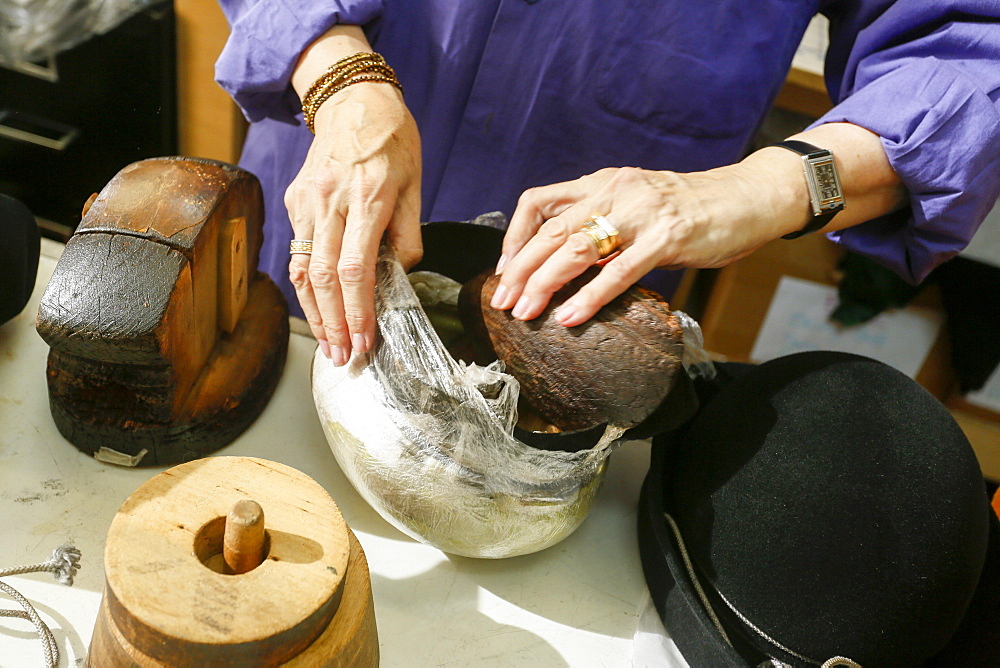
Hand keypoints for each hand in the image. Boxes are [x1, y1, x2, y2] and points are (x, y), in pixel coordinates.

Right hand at [285, 82, 421, 364]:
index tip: (364, 341)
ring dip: (314, 314)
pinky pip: (297, 252)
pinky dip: (305, 287)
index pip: (355, 269)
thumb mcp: (416, 183)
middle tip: (343, 357)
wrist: (352, 98)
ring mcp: (306, 202)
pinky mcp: (294, 201)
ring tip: (328, 345)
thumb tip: (399, 277)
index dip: (357, 311)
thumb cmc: (393, 139)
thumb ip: (408, 234)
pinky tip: (318, 310)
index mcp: (366, 198)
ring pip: (301, 270)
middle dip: (333, 324)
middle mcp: (329, 202)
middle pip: (321, 278)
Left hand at [490, 163, 791, 325]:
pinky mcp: (667, 238)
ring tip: (526, 313)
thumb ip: (603, 225)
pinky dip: (589, 297)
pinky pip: (618, 271)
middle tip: (503, 301)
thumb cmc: (692, 208)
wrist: (749, 197)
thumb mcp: (636, 205)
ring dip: (543, 284)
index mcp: (603, 182)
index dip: (514, 237)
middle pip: (550, 231)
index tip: (504, 270)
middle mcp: (615, 191)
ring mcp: (641, 213)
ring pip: (575, 249)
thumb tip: (566, 264)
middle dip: (519, 269)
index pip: (539, 202)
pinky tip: (571, 318)